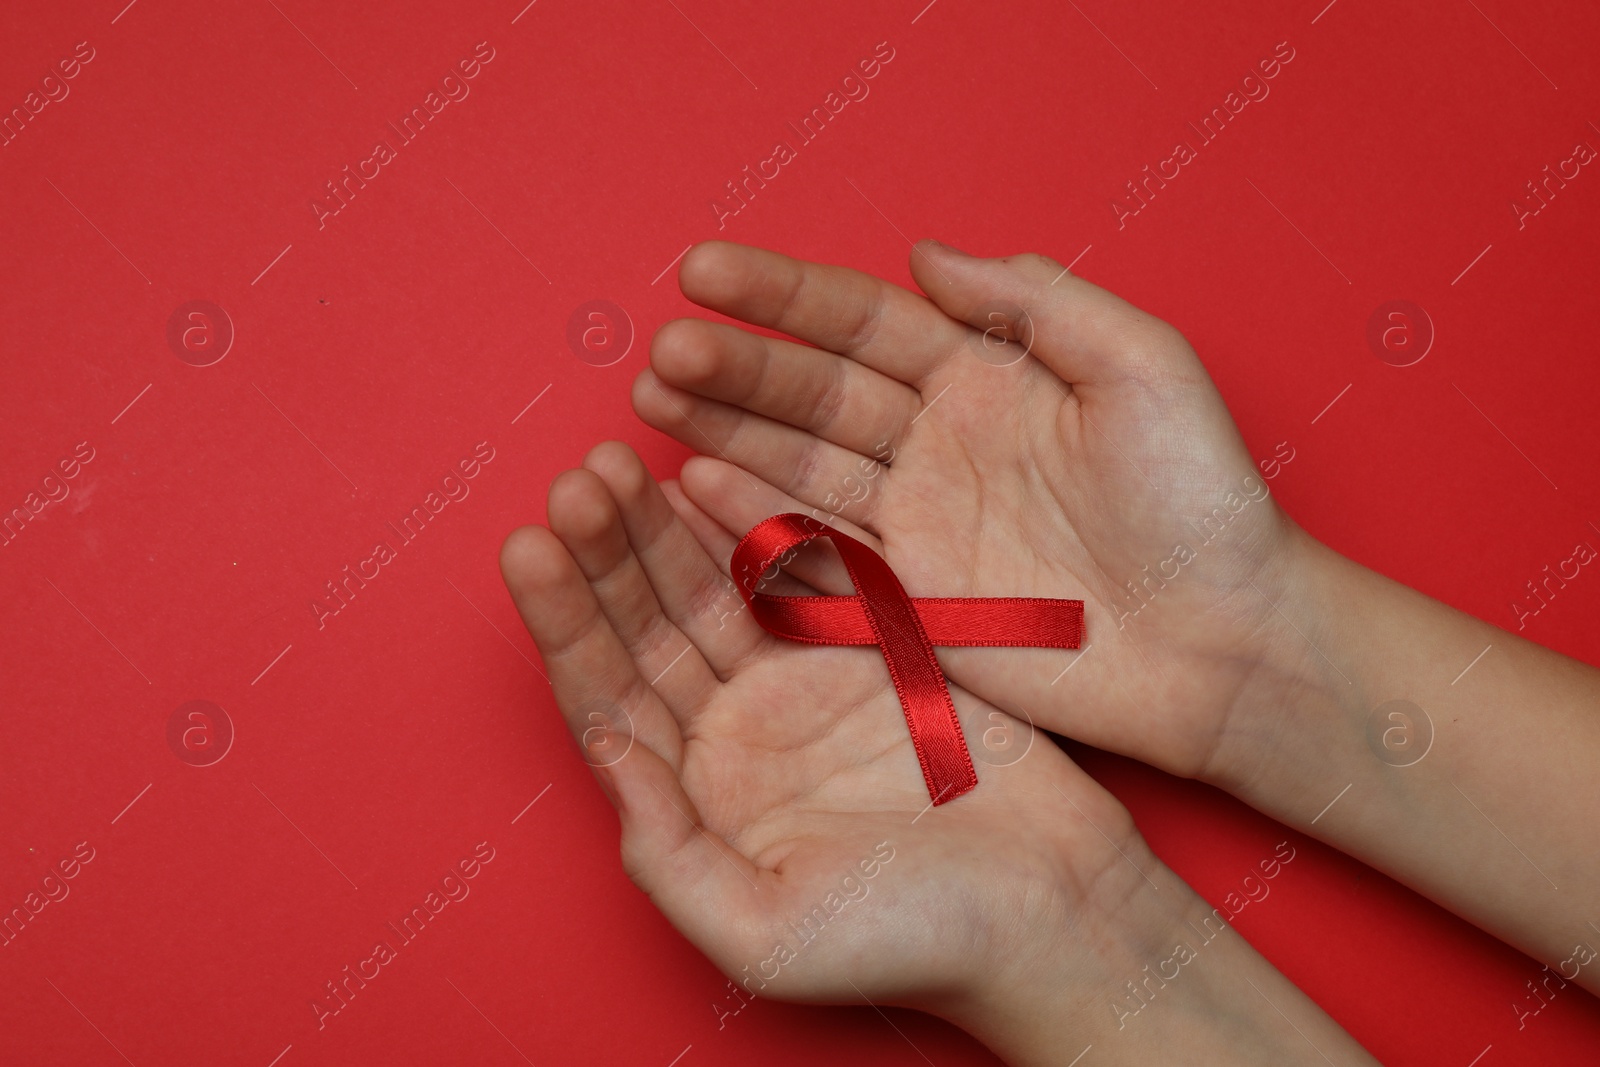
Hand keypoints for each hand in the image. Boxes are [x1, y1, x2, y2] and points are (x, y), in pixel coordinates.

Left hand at [497, 441, 1173, 1040]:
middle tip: (577, 478)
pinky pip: (797, 571)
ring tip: (621, 461)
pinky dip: (756, 523)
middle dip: (607, 554)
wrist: (1052, 910)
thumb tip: (605, 750)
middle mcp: (735, 732)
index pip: (609, 698)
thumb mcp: (764, 933)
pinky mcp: (869, 643)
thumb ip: (669, 856)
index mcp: (697, 798)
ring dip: (664, 527)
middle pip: (648, 628)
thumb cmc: (909, 944)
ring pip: (711, 589)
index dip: (563, 624)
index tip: (529, 545)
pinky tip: (711, 474)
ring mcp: (801, 680)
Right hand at [632, 240, 1305, 786]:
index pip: (863, 321)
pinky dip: (754, 522)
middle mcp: (937, 442)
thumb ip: (1036, 303)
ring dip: (724, 432)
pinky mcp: (907, 600)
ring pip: (799, 465)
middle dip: (736, 368)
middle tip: (665, 351)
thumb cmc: (1203, 501)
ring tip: (650, 402)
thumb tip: (925, 255)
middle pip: (814, 392)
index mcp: (986, 376)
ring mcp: (916, 522)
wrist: (1227, 644)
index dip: (783, 295)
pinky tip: (693, 485)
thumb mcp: (1143, 366)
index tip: (704, 271)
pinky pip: (815, 553)